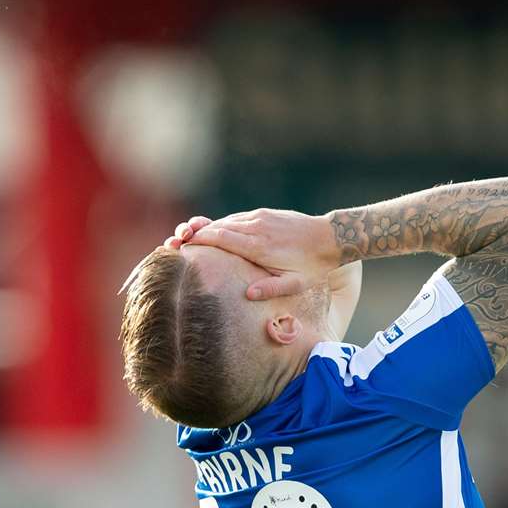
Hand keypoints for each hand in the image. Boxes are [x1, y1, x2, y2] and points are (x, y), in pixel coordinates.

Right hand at [165, 209, 336, 300]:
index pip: (218, 239)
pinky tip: (215, 233)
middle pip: (216, 228)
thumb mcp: (295, 283)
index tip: (179, 246)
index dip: (196, 241)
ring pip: (226, 221)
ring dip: (207, 229)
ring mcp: (259, 218)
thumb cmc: (313, 266)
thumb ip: (270, 289)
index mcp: (257, 246)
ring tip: (190, 237)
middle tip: (175, 241)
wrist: (331, 238)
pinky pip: (237, 218)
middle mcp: (255, 228)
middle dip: (194, 234)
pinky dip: (223, 225)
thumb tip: (247, 294)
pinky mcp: (264, 213)